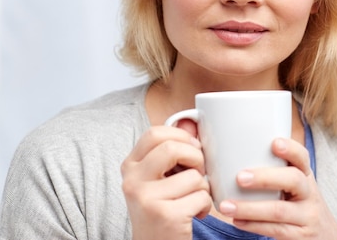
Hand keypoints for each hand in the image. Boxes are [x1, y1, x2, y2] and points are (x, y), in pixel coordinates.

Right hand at [121, 124, 211, 239]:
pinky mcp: (166, 216)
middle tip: (198, 172)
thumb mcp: (158, 179)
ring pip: (194, 176)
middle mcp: (132, 181)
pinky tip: (195, 214)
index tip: (192, 147)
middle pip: (173, 148)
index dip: (181, 135)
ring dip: (203, 189)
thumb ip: (171, 152)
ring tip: (192, 200)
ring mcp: (147, 199)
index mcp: (130, 166)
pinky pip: (201, 197)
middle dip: (196, 158)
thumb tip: (191, 121)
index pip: (155, 133)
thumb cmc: (162, 209)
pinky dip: (205, 206)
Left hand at [217, 138, 336, 239]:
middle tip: (240, 177)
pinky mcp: (300, 236)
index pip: (302, 158)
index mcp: (305, 176)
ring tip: (226, 206)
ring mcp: (307, 216)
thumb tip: (233, 153)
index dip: (291, 149)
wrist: (326, 237)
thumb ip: (275, 172)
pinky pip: (276, 230)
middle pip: (294, 180)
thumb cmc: (299, 205)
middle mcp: (309, 194)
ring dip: (249, 208)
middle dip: (265, 178)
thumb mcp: (296, 187)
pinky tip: (237, 221)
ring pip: (279, 210)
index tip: (274, 143)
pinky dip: (254, 225)